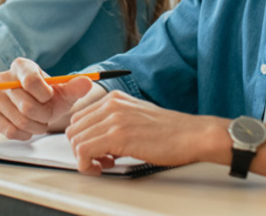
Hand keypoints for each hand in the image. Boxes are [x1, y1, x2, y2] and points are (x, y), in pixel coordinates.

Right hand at [0, 58, 98, 139]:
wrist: (36, 106)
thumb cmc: (50, 97)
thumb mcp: (65, 91)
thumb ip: (76, 87)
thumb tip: (87, 82)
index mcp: (21, 66)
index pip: (31, 81)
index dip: (46, 95)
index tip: (50, 97)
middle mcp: (3, 78)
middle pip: (26, 106)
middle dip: (44, 115)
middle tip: (47, 114)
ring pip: (19, 120)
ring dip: (36, 126)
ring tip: (39, 121)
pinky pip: (8, 130)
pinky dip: (23, 134)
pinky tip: (28, 128)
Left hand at [64, 90, 223, 174]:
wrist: (192, 135)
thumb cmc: (170, 131)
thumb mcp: (137, 116)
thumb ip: (115, 121)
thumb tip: (97, 139)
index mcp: (114, 98)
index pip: (79, 118)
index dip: (83, 138)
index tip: (97, 151)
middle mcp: (111, 104)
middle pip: (74, 129)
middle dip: (81, 149)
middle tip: (100, 160)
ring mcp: (113, 119)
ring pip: (76, 141)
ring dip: (85, 158)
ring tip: (104, 164)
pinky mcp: (118, 136)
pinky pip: (84, 152)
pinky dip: (87, 165)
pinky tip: (103, 167)